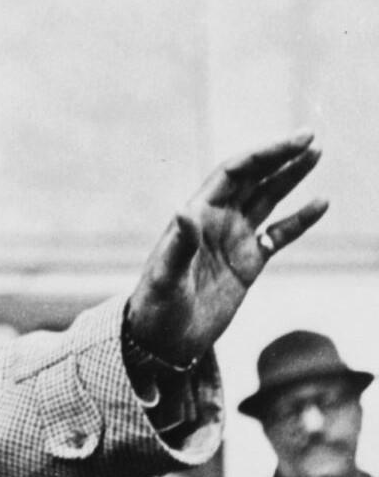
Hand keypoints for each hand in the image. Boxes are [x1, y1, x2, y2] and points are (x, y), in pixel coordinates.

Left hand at [126, 131, 327, 363]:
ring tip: (317, 154)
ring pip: (267, 199)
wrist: (163, 339)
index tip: (293, 142)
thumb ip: (178, 246)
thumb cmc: (156, 307)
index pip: (233, 173)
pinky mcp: (248, 263)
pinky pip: (278, 234)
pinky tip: (320, 203)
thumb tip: (184, 211)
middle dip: (280, 156)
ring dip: (291, 177)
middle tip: (312, 137)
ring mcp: (233, 240)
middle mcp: (216, 221)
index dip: (262, 154)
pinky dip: (299, 219)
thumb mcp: (165, 278)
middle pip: (253, 178)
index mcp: (197, 216)